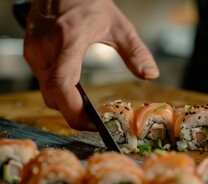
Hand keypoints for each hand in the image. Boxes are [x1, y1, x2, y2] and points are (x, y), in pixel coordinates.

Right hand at [24, 0, 158, 129]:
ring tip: (86, 109)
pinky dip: (58, 93)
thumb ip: (136, 52)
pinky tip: (74, 92)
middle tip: (94, 121)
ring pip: (46, 92)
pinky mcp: (31, 51)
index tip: (92, 122)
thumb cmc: (89, 1)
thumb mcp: (119, 26)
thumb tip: (151, 74)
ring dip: (65, 105)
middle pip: (53, 97)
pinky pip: (42, 82)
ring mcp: (34, 50)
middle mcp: (46, 47)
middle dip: (73, 114)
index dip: (75, 111)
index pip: (62, 84)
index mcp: (69, 39)